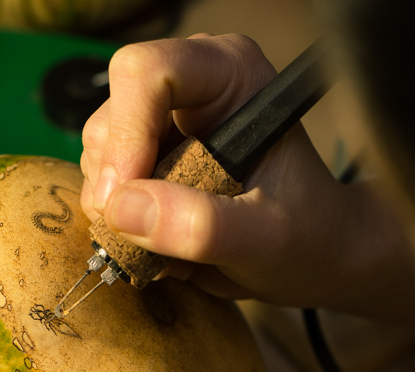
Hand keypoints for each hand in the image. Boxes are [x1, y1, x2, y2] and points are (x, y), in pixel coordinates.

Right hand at [79, 34, 392, 310]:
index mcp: (228, 74)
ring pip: (99, 153)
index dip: (125, 133)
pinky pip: (105, 185)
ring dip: (119, 210)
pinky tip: (161, 243)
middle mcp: (190, 87)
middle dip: (118, 182)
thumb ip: (205, 225)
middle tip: (146, 235)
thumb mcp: (267, 238)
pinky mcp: (149, 157)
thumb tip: (124, 208)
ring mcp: (165, 122)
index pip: (145, 72)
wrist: (315, 256)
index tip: (125, 198)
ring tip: (168, 246)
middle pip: (111, 116)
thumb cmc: (308, 235)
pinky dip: (121, 223)